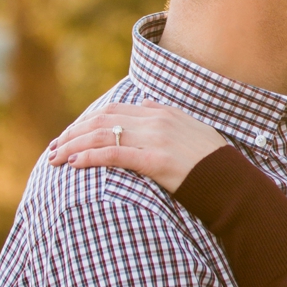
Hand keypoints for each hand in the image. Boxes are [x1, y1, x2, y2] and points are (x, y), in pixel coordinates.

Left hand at [48, 103, 227, 192]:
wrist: (233, 183)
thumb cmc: (212, 162)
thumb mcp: (193, 129)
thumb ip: (167, 114)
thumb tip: (146, 102)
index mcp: (164, 112)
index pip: (114, 110)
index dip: (86, 121)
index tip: (69, 135)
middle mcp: (158, 121)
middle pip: (102, 120)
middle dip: (72, 133)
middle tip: (53, 148)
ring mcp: (157, 139)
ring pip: (102, 135)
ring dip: (72, 146)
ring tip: (55, 159)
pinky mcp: (156, 161)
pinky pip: (114, 154)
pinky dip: (89, 157)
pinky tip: (74, 164)